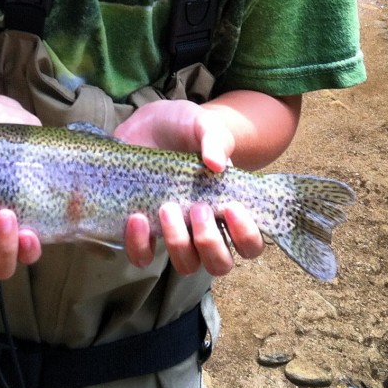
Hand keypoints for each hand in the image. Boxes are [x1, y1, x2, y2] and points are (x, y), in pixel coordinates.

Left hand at [115, 100, 261, 273]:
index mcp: (228, 208)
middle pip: (220, 264)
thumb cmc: (186, 127)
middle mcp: (204, 227)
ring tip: (167, 208)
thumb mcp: (203, 125)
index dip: (246, 236)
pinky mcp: (143, 230)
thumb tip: (217, 164)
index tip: (232, 207)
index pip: (250, 244)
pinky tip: (137, 217)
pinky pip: (143, 256)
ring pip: (186, 264)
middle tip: (198, 208)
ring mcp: (175, 231)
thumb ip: (215, 139)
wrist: (149, 123)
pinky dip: (140, 245)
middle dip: (210, 242)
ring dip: (178, 243)